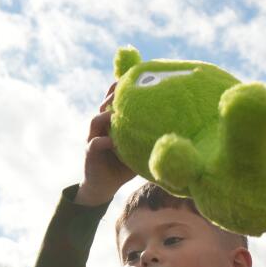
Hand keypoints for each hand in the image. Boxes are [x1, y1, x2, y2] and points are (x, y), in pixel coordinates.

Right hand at [73, 83, 135, 205]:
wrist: (103, 186)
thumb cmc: (122, 167)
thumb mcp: (137, 151)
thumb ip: (147, 140)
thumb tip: (175, 134)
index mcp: (112, 124)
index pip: (114, 102)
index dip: (120, 91)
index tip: (134, 80)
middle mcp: (101, 128)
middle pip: (104, 106)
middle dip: (113, 98)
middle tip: (126, 93)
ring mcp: (93, 138)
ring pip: (96, 120)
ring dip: (107, 116)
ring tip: (118, 115)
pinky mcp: (90, 153)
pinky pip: (95, 143)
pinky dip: (103, 141)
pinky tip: (113, 142)